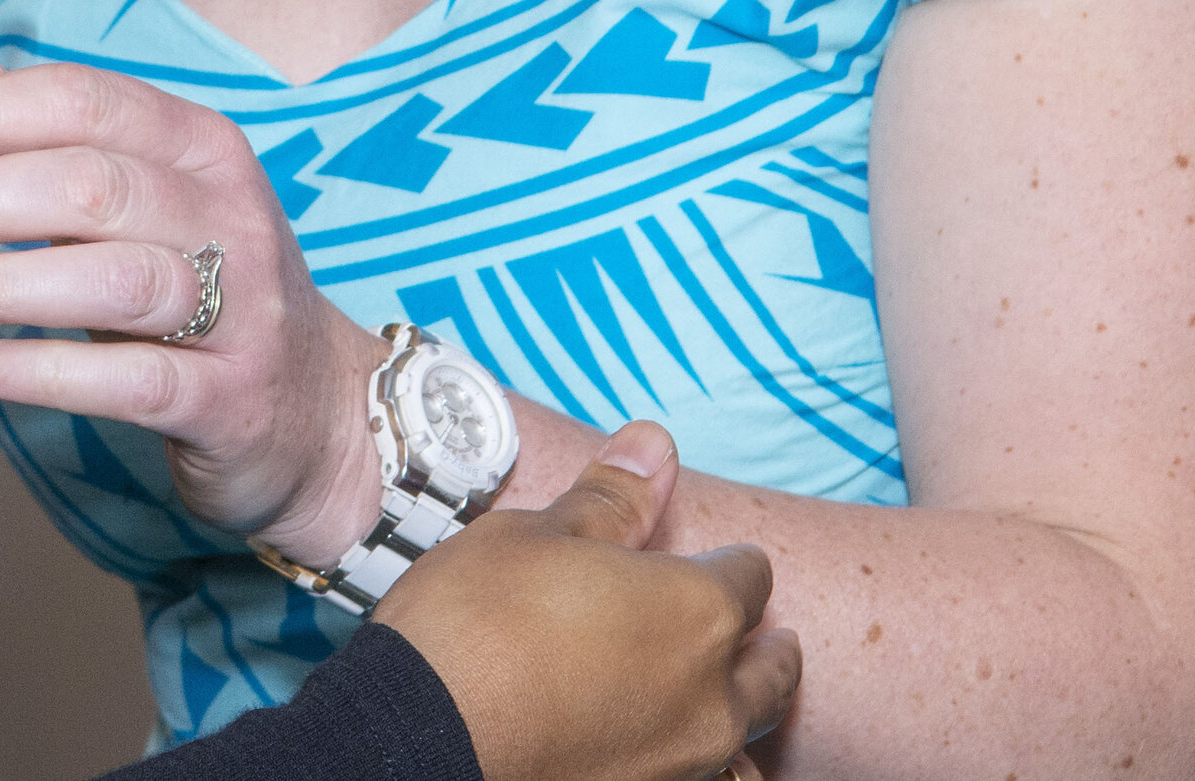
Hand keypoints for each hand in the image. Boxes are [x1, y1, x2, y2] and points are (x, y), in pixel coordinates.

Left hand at [0, 45, 382, 555]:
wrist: (323, 420)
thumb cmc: (205, 292)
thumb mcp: (142, 197)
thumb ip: (52, 134)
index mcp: (197, 143)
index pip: (71, 101)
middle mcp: (226, 211)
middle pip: (79, 182)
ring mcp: (242, 307)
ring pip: (103, 277)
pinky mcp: (233, 399)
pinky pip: (126, 380)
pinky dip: (35, 370)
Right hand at [377, 421, 798, 780]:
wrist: (422, 739)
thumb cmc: (473, 624)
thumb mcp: (532, 535)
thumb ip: (610, 498)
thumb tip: (655, 445)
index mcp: (696, 610)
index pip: (748, 577)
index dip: (732, 562)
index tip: (722, 559)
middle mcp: (711, 694)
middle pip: (771, 670)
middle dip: (768, 647)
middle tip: (769, 637)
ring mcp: (685, 760)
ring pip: (745, 734)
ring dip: (743, 709)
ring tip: (730, 700)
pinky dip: (709, 766)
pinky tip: (681, 754)